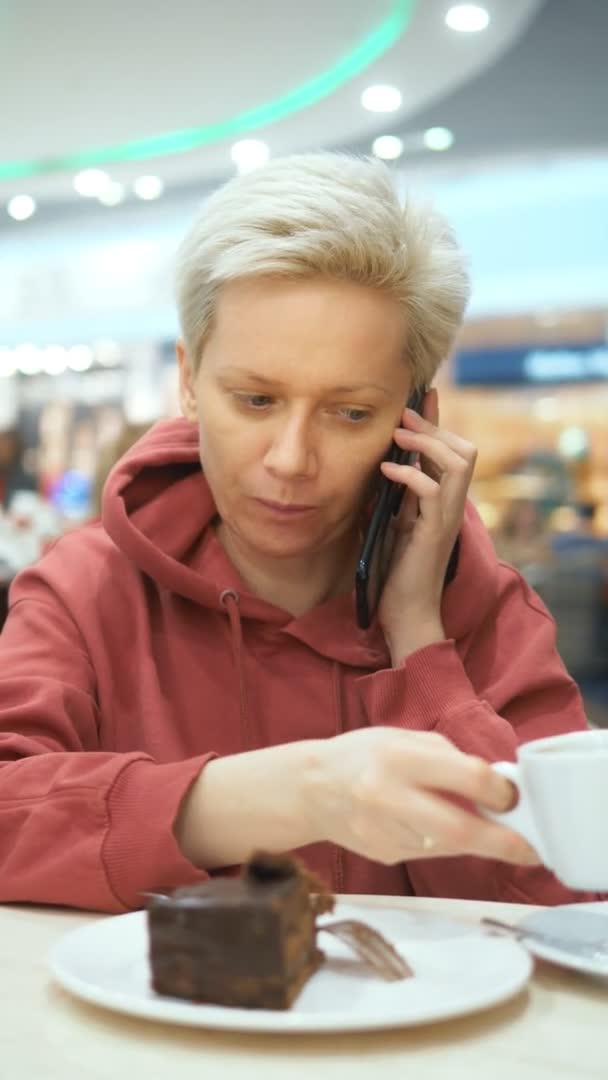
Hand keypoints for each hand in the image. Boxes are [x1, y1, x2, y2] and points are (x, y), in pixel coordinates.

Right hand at [306, 727, 538, 866]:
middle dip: (502, 842)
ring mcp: (385, 832)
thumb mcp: (402, 738)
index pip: (466, 777)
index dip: (500, 791)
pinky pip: (429, 852)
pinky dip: (446, 844)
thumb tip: (494, 783)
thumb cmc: (362, 754)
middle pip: (460, 830)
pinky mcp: (384, 855)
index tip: (512, 796)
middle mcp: (389, 796)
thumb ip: (447, 757)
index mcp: (398, 757)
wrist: (310, 788)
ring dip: (475, 842)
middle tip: (528, 847)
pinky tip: (440, 828)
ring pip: (448, 847)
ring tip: (488, 831)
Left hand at [377, 389, 476, 661]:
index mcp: (440, 502)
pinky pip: (432, 489)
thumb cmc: (396, 573)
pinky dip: (410, 474)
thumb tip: (371, 470)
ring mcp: (446, 517)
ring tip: (398, 434)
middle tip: (405, 414)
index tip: (422, 395)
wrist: (406, 613)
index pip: (448, 451)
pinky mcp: (435, 531)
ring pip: (459, 461)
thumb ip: (389, 499)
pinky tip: (387, 472)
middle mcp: (450, 505)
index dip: (438, 422)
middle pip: (464, 449)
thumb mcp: (388, 526)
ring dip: (428, 442)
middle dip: (435, 426)